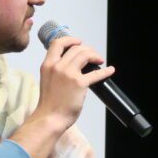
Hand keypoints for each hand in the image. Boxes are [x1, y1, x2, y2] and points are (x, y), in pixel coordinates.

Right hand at [9, 35, 114, 157]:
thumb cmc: (49, 104)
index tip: (79, 42)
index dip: (70, 39)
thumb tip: (71, 66)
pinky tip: (110, 70)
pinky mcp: (79, 84)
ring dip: (95, 55)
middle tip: (94, 56)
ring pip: (85, 54)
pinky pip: (96, 73)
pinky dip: (105, 71)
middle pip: (76, 48)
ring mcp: (68, 74)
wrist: (50, 118)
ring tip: (100, 61)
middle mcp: (57, 66)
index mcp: (48, 65)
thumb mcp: (47, 80)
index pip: (57, 43)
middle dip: (88, 49)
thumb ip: (56, 71)